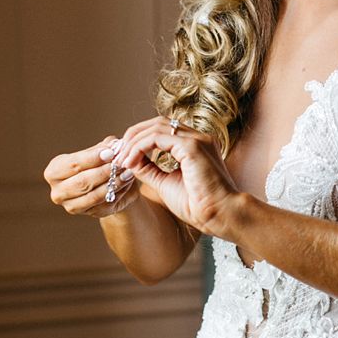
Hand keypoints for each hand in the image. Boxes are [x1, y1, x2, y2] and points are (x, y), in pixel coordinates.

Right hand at [44, 135, 141, 217]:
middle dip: (104, 172)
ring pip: (94, 196)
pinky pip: (105, 204)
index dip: (91, 158)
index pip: (71, 165)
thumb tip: (113, 143)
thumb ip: (104, 147)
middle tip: (121, 163)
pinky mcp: (90, 213)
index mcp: (54, 172)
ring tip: (128, 172)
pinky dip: (118, 192)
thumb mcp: (99, 153)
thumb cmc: (100, 164)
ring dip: (113, 183)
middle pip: (82, 182)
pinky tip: (128, 182)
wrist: (111, 183)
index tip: (110, 152)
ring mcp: (72, 206)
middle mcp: (58, 191)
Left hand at [112, 116, 243, 235]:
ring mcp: (198, 140)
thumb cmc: (199, 204)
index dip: (139, 139)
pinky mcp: (192, 147)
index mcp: (196, 145)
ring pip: (156, 127)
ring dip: (134, 142)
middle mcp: (199, 138)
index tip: (124, 157)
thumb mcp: (166, 183)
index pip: (163, 130)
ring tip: (121, 159)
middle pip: (158, 123)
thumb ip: (150, 169)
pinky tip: (131, 162)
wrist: (220, 215)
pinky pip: (157, 138)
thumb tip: (130, 161)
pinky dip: (140, 147)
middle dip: (133, 136)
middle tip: (117, 154)